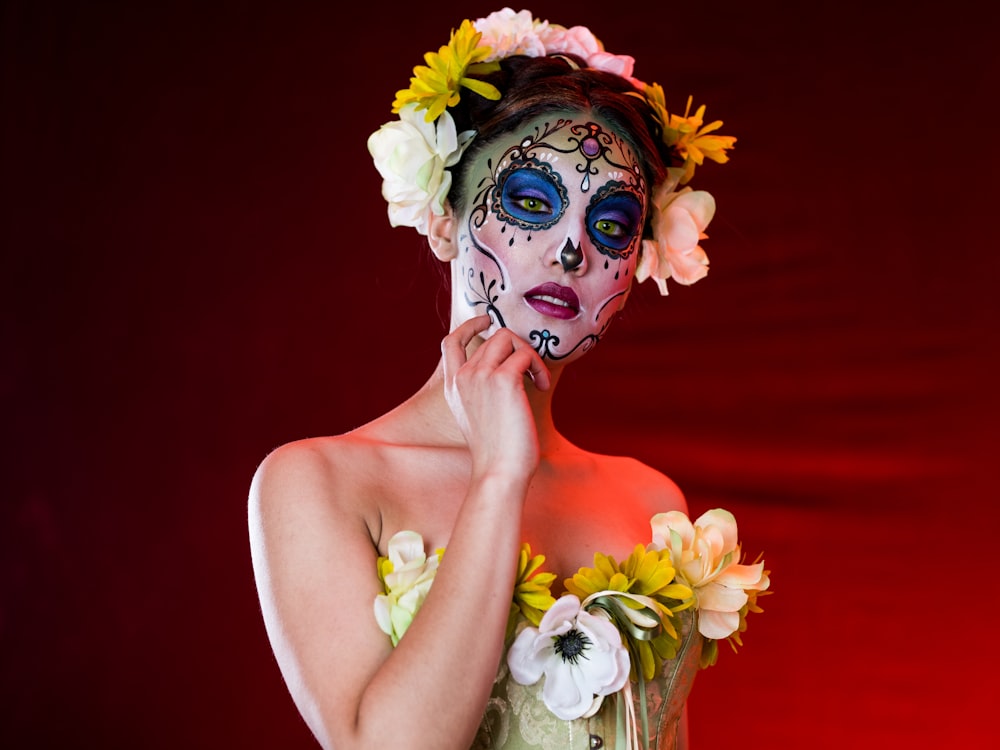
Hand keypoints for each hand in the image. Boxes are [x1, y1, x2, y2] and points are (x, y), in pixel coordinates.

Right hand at [441, 316, 550, 479]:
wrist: (500, 470)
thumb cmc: (498, 450)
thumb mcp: (479, 415)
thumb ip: (482, 390)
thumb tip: (509, 367)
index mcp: (453, 386)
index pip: (451, 341)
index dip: (470, 326)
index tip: (487, 322)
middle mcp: (463, 377)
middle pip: (493, 337)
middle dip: (518, 348)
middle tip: (531, 372)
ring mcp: (480, 376)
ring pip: (508, 338)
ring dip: (529, 354)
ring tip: (537, 379)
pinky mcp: (503, 380)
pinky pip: (525, 354)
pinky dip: (538, 367)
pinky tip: (541, 386)